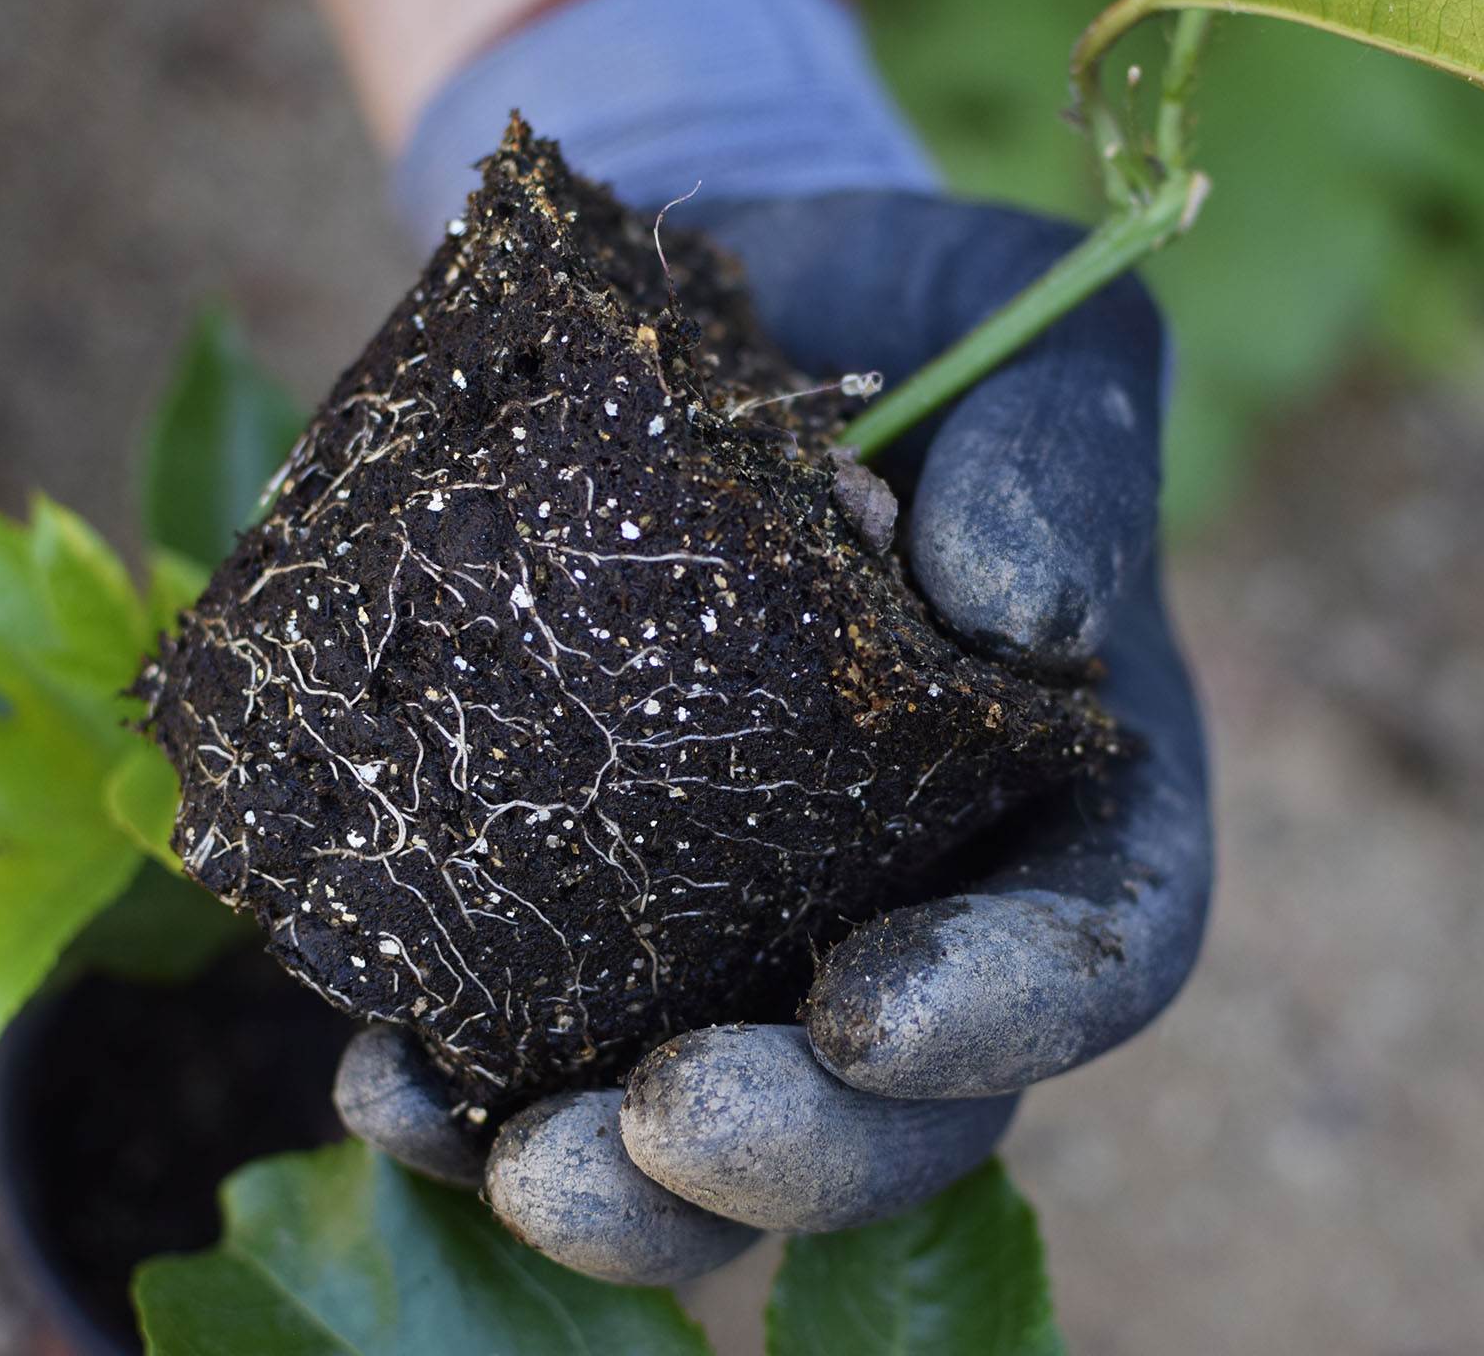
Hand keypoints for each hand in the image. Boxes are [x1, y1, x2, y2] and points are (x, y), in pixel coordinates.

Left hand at [333, 193, 1211, 1282]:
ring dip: (624, 1187)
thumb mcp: (1034, 333)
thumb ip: (1066, 463)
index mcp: (1078, 789)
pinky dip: (468, 1092)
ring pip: (725, 1125)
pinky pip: (550, 1039)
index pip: (1096, 949)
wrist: (718, 297)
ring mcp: (758, 919)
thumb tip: (1020, 620)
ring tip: (513, 1157)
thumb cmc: (910, 313)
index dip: (1002, 1015)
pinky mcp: (603, 901)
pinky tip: (387, 1077)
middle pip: (907, 1104)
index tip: (872, 1015)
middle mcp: (929, 893)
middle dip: (793, 1153)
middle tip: (665, 1124)